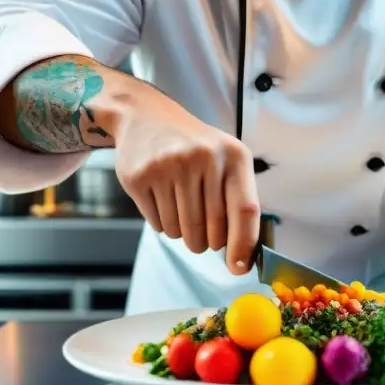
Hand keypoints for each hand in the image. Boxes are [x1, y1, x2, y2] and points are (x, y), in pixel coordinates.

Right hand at [112, 83, 260, 274]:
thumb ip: (237, 202)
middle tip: (203, 235)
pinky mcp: (139, 177)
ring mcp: (168, 166)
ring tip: (181, 206)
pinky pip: (157, 224)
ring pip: (182, 231)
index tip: (239, 268)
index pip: (245, 210)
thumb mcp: (225, 160)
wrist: (145, 117)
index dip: (243, 244)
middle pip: (211, 229)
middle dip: (207, 242)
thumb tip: (242, 258)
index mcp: (233, 155)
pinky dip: (163, 223)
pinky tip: (163, 200)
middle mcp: (203, 158)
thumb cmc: (195, 147)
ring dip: (183, 233)